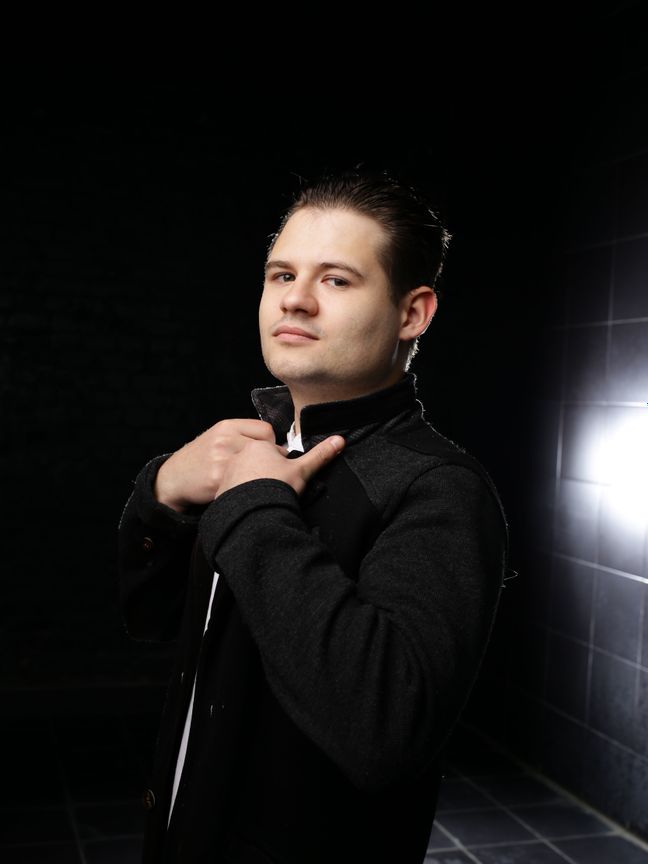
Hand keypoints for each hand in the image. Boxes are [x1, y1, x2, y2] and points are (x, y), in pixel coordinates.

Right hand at [154, 419, 275, 511]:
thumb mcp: (218, 437)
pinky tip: (240, 489)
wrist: (174, 478)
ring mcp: (221, 458)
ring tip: (253, 481)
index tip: (269, 455)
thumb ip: (242, 436)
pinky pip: (244, 482)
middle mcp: (224, 439)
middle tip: (264, 471)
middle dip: (269, 462)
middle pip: (266, 448)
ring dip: (261, 476)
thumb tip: (277, 446)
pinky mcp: (217, 478)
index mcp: (227, 426)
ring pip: (258, 466)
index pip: (266, 429)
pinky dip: (247, 488)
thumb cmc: (201, 459)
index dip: (272, 444)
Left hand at [215, 435, 344, 498]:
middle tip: (274, 490)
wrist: (253, 510)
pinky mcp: (220, 488)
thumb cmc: (277, 485)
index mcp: (259, 445)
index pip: (275, 453)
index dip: (283, 468)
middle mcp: (240, 454)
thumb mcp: (302, 470)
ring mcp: (228, 471)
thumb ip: (320, 455)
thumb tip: (340, 440)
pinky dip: (243, 497)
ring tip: (263, 499)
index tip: (285, 480)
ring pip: (246, 476)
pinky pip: (234, 490)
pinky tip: (251, 505)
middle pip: (259, 463)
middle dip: (266, 475)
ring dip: (254, 485)